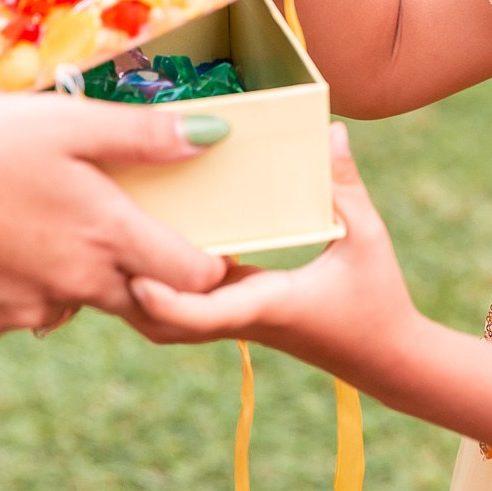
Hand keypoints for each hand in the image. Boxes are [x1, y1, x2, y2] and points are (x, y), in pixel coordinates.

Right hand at [0, 95, 228, 342]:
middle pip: (133, 294)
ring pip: (69, 300)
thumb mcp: (65, 122)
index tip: (200, 244)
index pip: (191, 274)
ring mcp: (25, 312)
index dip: (204, 263)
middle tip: (109, 225)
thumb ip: (142, 135)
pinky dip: (11, 282)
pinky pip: (14, 308)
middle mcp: (75, 286)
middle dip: (135, 269)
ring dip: (66, 271)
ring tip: (30, 217)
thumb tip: (213, 136)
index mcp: (106, 236)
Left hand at [127, 124, 420, 382]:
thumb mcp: (368, 237)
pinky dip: (168, 292)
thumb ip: (345, 186)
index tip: (137, 279)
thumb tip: (331, 131)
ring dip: (144, 299)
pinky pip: (193, 311)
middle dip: (133, 299)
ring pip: (174, 324)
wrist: (388, 359)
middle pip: (169, 326)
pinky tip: (161, 249)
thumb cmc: (379, 298)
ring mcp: (240, 323)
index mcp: (268, 304)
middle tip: (103, 251)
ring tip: (120, 248)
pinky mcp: (244, 319)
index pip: (207, 313)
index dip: (168, 302)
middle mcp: (244, 318)